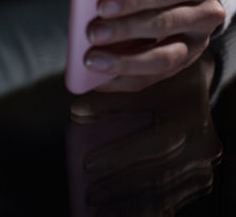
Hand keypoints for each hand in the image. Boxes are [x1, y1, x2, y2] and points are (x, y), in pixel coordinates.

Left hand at [68, 52, 221, 214]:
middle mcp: (202, 145)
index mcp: (189, 117)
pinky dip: (148, 205)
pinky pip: (173, 196)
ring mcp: (204, 164)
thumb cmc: (161, 76)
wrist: (195, 78)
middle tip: (90, 193)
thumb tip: (76, 111)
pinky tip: (123, 208)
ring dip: (131, 201)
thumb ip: (110, 96)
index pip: (155, 144)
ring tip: (100, 204)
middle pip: (159, 174)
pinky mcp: (201, 177)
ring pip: (166, 190)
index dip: (120, 156)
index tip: (88, 165)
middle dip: (120, 187)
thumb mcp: (139, 79)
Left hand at [84, 0, 225, 91]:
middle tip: (90, 31)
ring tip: (91, 61)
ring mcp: (196, 45)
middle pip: (164, 25)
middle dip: (125, 30)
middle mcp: (206, 16)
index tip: (102, 5)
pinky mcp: (183, 67)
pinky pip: (154, 80)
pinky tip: (99, 80)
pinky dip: (126, 81)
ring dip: (125, 63)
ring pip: (163, 60)